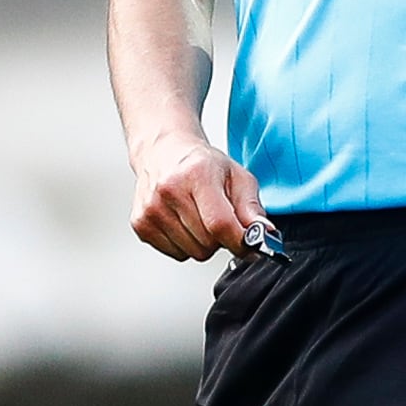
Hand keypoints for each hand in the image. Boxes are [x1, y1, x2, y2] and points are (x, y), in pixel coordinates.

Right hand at [130, 128, 263, 260]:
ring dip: (203, 242)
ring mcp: (151, 209)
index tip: (248, 243)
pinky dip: (185, 244)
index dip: (239, 241)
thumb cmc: (201, 163)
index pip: (219, 224)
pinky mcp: (140, 223)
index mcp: (196, 174)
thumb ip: (252, 208)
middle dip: (221, 238)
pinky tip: (183, 222)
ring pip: (193, 252)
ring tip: (199, 217)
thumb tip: (264, 235)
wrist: (164, 152)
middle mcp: (168, 191)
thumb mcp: (236, 176)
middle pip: (207, 243)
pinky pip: (176, 254)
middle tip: (219, 217)